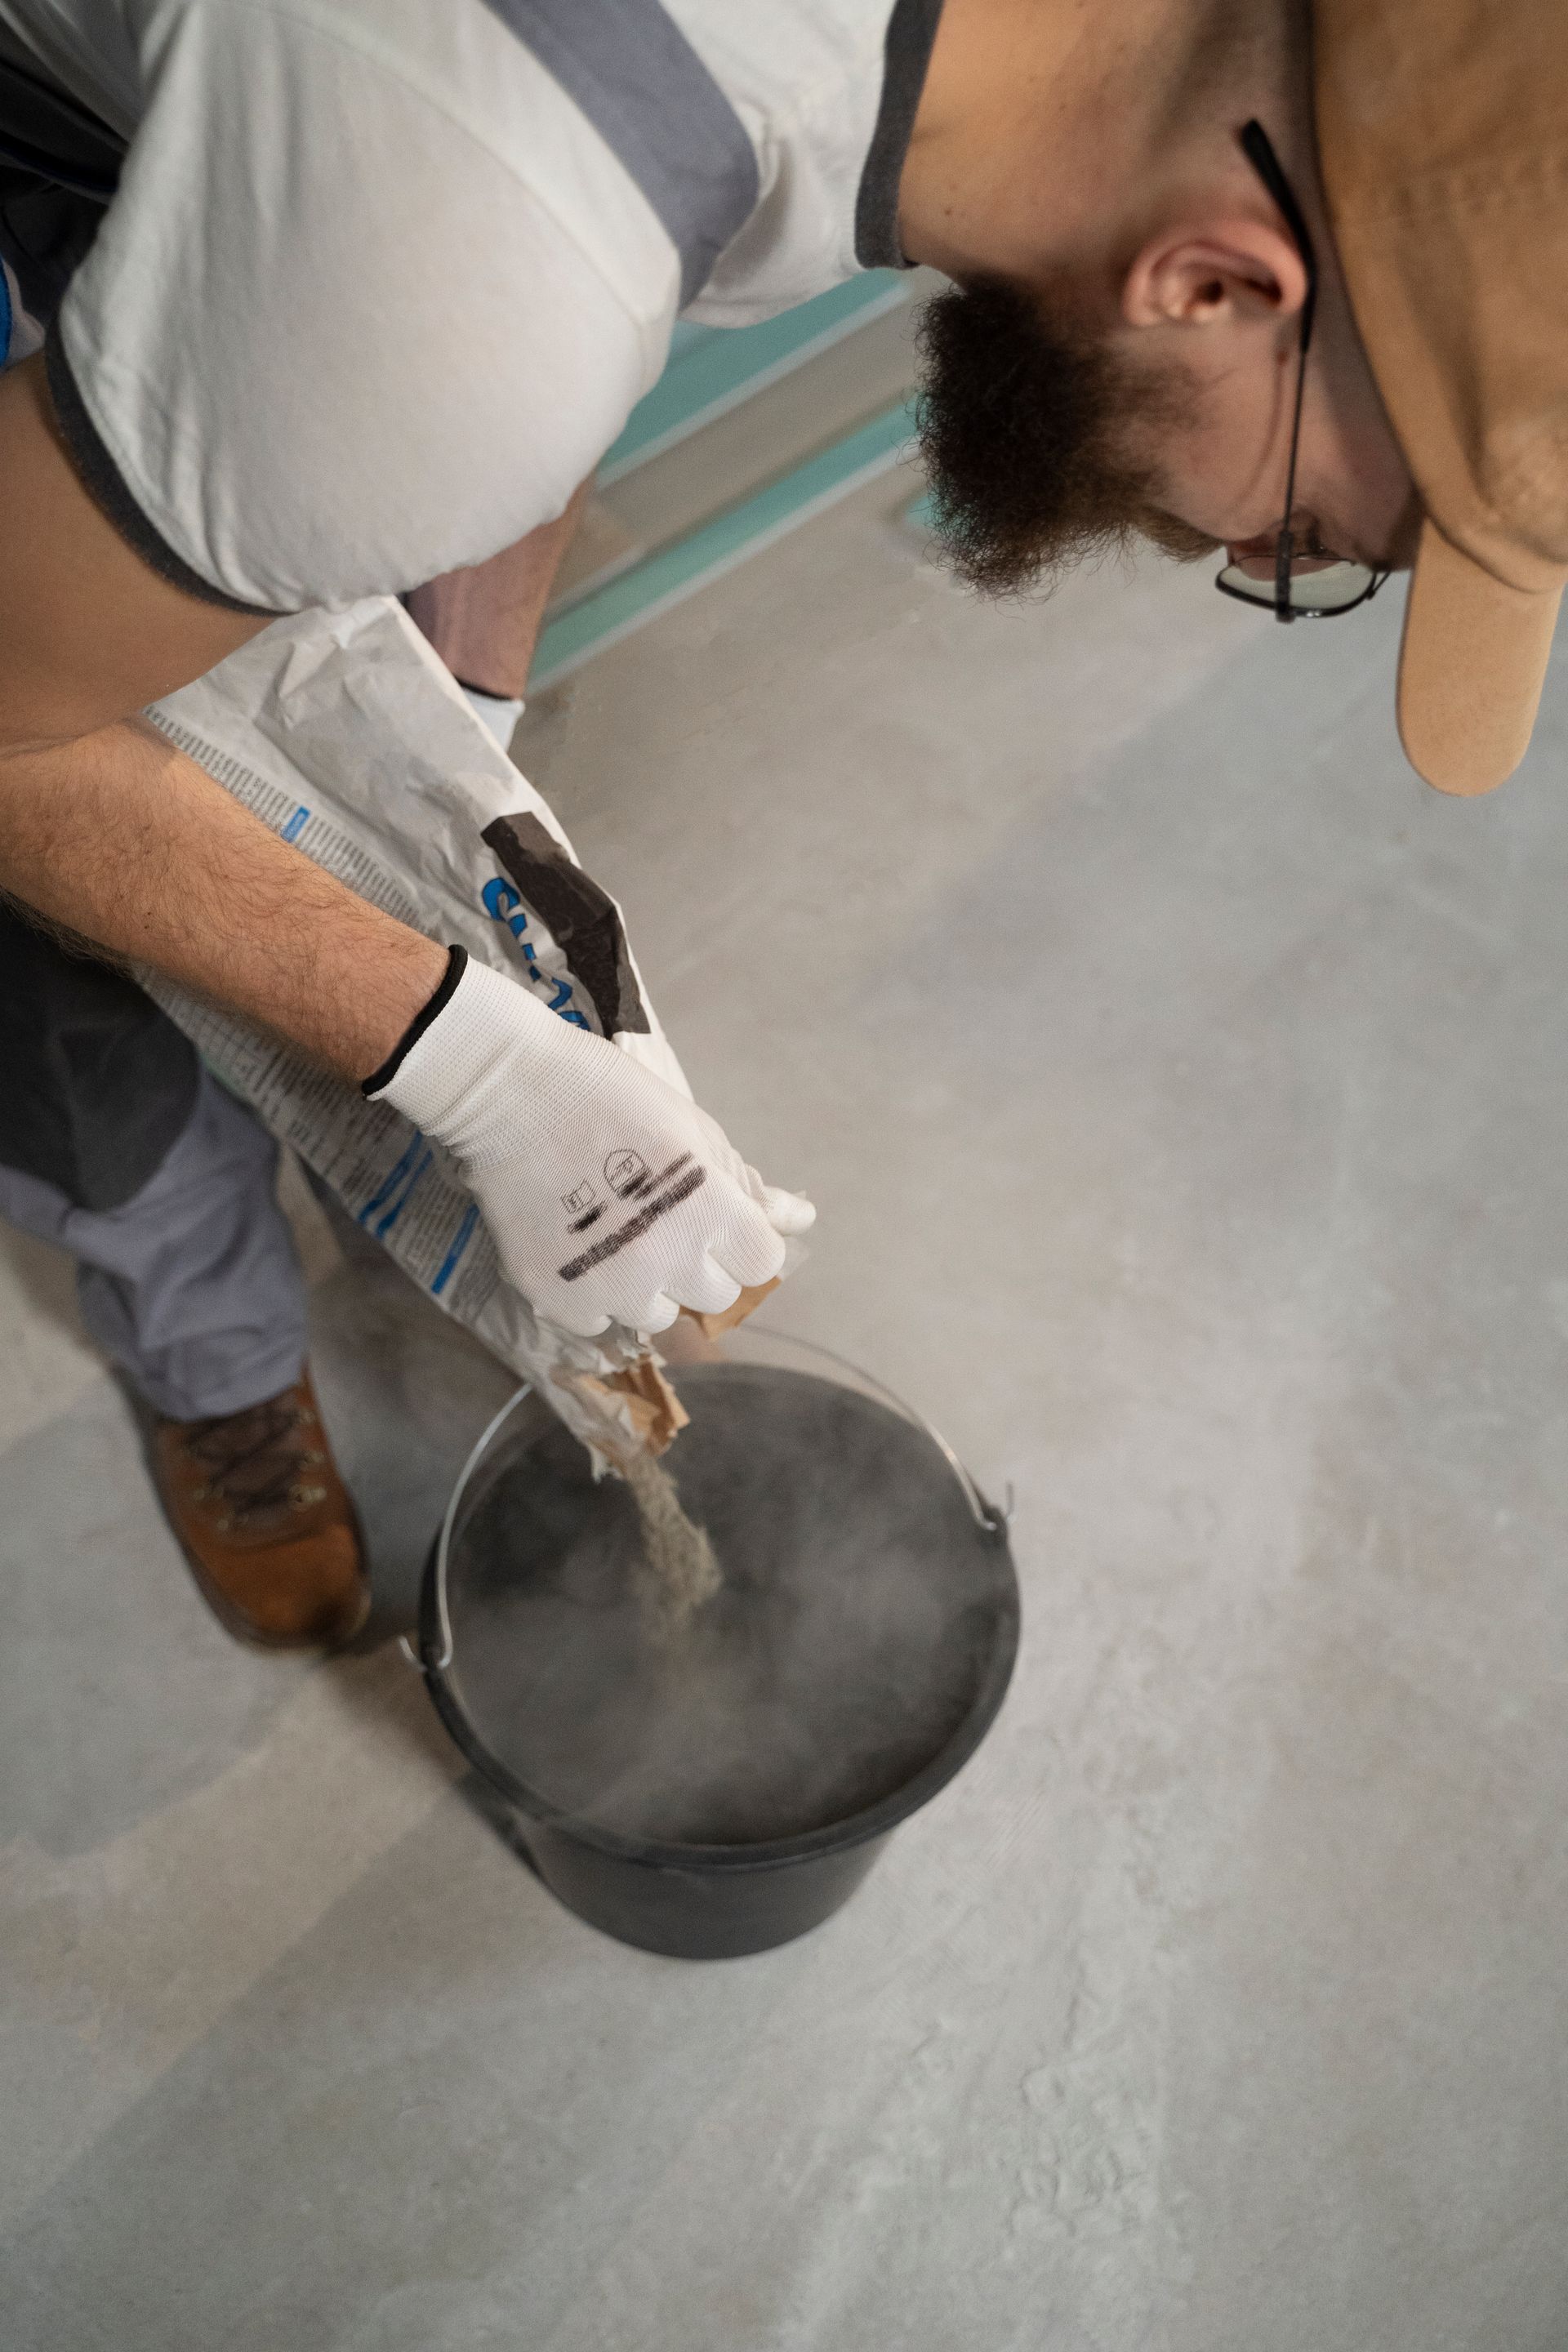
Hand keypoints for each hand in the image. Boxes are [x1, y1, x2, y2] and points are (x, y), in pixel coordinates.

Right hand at [370, 955, 813, 1336]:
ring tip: (614, 1234)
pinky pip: (598, 1322)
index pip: (762, 1264)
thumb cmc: (612, 1097)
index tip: (717, 1220)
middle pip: (714, 1295)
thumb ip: (745, 1186)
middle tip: (659, 1221)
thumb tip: (800, 1219)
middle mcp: (667, 1261)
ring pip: (656, 1316)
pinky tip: (576, 1246)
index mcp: (710, 1213)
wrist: (511, 1094)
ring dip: (646, 1286)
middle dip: (697, 1264)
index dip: (742, 1241)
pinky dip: (592, 1296)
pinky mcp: (559, 1299)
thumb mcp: (694, 1131)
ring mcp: (610, 1287)